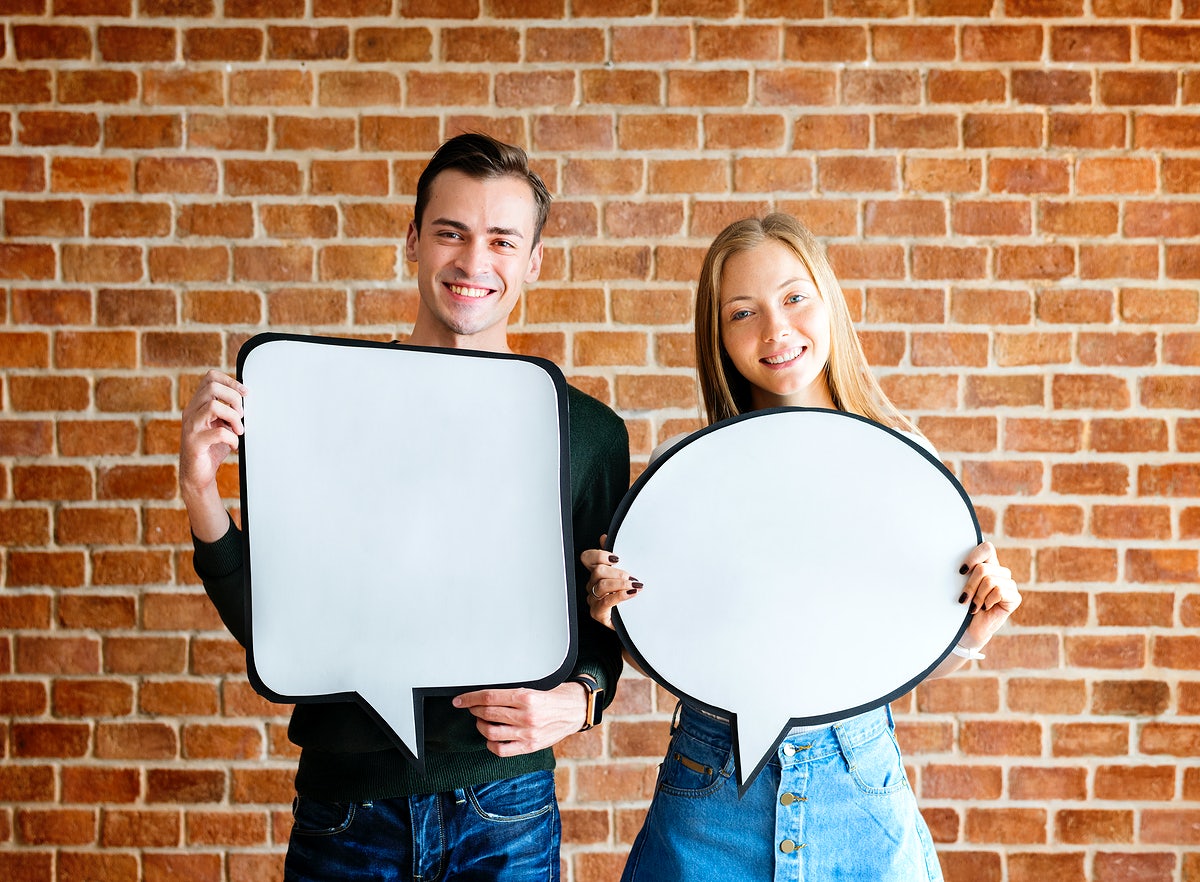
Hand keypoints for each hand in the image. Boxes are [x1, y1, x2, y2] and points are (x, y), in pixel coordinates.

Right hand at [179, 370, 246, 540]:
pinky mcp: (194, 443)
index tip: (246, 393)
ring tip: (238, 430)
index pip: (210, 378)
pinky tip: (234, 445)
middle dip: (234, 398)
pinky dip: (231, 438)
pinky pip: (217, 432)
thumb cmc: (212, 449)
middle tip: (241, 415)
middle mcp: (191, 412)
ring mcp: (190, 427)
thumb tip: (249, 399)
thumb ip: (230, 412)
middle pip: (212, 387)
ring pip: (212, 406)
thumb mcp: (223, 425)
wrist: (198, 475)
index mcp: (198, 405)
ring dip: (233, 417)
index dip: (230, 381)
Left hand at [452, 682, 588, 756]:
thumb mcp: (538, 685)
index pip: (489, 697)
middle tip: (471, 706)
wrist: (578, 709)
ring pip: (491, 732)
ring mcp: (528, 734)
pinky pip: (502, 750)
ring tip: (481, 720)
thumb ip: (515, 691)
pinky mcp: (530, 746)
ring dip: (481, 726)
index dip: (470, 698)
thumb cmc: (557, 695)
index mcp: (527, 697)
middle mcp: (526, 716)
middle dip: (474, 709)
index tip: (460, 700)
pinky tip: (491, 738)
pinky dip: (491, 744)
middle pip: (488, 713)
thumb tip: (488, 693)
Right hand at [580, 534, 642, 629]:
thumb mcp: (625, 574)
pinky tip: (632, 593)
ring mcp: (593, 600)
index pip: (587, 558)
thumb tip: (605, 538)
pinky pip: (606, 602)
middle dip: (616, 572)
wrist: (636, 620)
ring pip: (601, 586)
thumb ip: (616, 557)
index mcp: (597, 574)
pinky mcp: (598, 613)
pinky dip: (621, 595)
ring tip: (635, 584)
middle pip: (597, 571)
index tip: (617, 558)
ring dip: (620, 584)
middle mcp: (592, 586)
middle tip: (631, 575)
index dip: (599, 555)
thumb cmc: (630, 597)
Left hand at [958, 541, 1020, 648]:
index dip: (974, 557)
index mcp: (986, 564)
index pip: (987, 548)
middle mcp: (1000, 572)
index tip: (961, 571)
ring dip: (977, 596)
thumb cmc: (959, 607)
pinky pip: (999, 591)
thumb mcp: (958, 586)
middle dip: (969, 585)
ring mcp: (1009, 584)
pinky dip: (987, 601)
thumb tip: (957, 562)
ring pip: (990, 580)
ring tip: (974, 606)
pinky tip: (985, 608)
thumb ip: (962, 571)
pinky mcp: (1015, 598)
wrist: (966, 630)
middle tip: (963, 599)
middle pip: (983, 568)